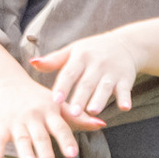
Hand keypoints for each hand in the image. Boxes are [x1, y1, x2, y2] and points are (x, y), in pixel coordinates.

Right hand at [0, 64, 99, 157]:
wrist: (7, 82)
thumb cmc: (38, 98)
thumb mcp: (58, 104)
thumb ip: (78, 117)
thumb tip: (103, 125)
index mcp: (50, 112)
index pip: (60, 128)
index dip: (66, 141)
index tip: (72, 154)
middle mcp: (34, 116)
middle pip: (40, 136)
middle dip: (44, 151)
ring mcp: (17, 121)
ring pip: (21, 138)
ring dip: (24, 151)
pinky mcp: (1, 125)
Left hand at [30, 27, 150, 120]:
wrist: (124, 44)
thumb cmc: (91, 51)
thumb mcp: (73, 51)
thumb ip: (54, 60)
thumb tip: (33, 62)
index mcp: (80, 57)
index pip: (69, 73)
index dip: (62, 86)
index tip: (54, 100)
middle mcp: (96, 64)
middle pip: (87, 83)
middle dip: (80, 98)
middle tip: (72, 112)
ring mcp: (112, 71)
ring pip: (105, 87)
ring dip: (100, 99)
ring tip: (92, 111)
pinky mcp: (126, 78)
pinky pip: (125, 89)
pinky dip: (125, 98)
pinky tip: (124, 107)